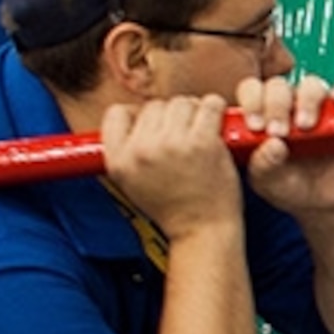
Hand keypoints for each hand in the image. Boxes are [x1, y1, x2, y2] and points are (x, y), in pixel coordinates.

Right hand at [101, 94, 240, 239]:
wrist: (202, 230)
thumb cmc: (173, 209)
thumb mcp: (131, 183)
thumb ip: (125, 151)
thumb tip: (130, 115)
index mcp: (120, 160)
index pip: (117, 114)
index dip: (136, 115)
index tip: (152, 124)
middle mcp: (142, 150)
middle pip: (154, 106)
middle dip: (170, 117)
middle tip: (183, 134)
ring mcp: (173, 144)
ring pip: (181, 103)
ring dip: (193, 111)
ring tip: (199, 130)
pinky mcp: (203, 143)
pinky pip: (210, 106)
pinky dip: (215, 108)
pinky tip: (216, 121)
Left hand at [234, 73, 333, 219]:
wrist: (324, 203)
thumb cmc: (290, 188)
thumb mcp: (269, 184)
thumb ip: (263, 166)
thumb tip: (273, 144)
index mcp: (263, 115)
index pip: (252, 91)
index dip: (252, 102)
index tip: (256, 126)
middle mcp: (289, 106)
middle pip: (279, 86)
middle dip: (276, 105)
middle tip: (279, 132)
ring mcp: (317, 107)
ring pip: (310, 85)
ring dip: (306, 101)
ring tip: (306, 127)